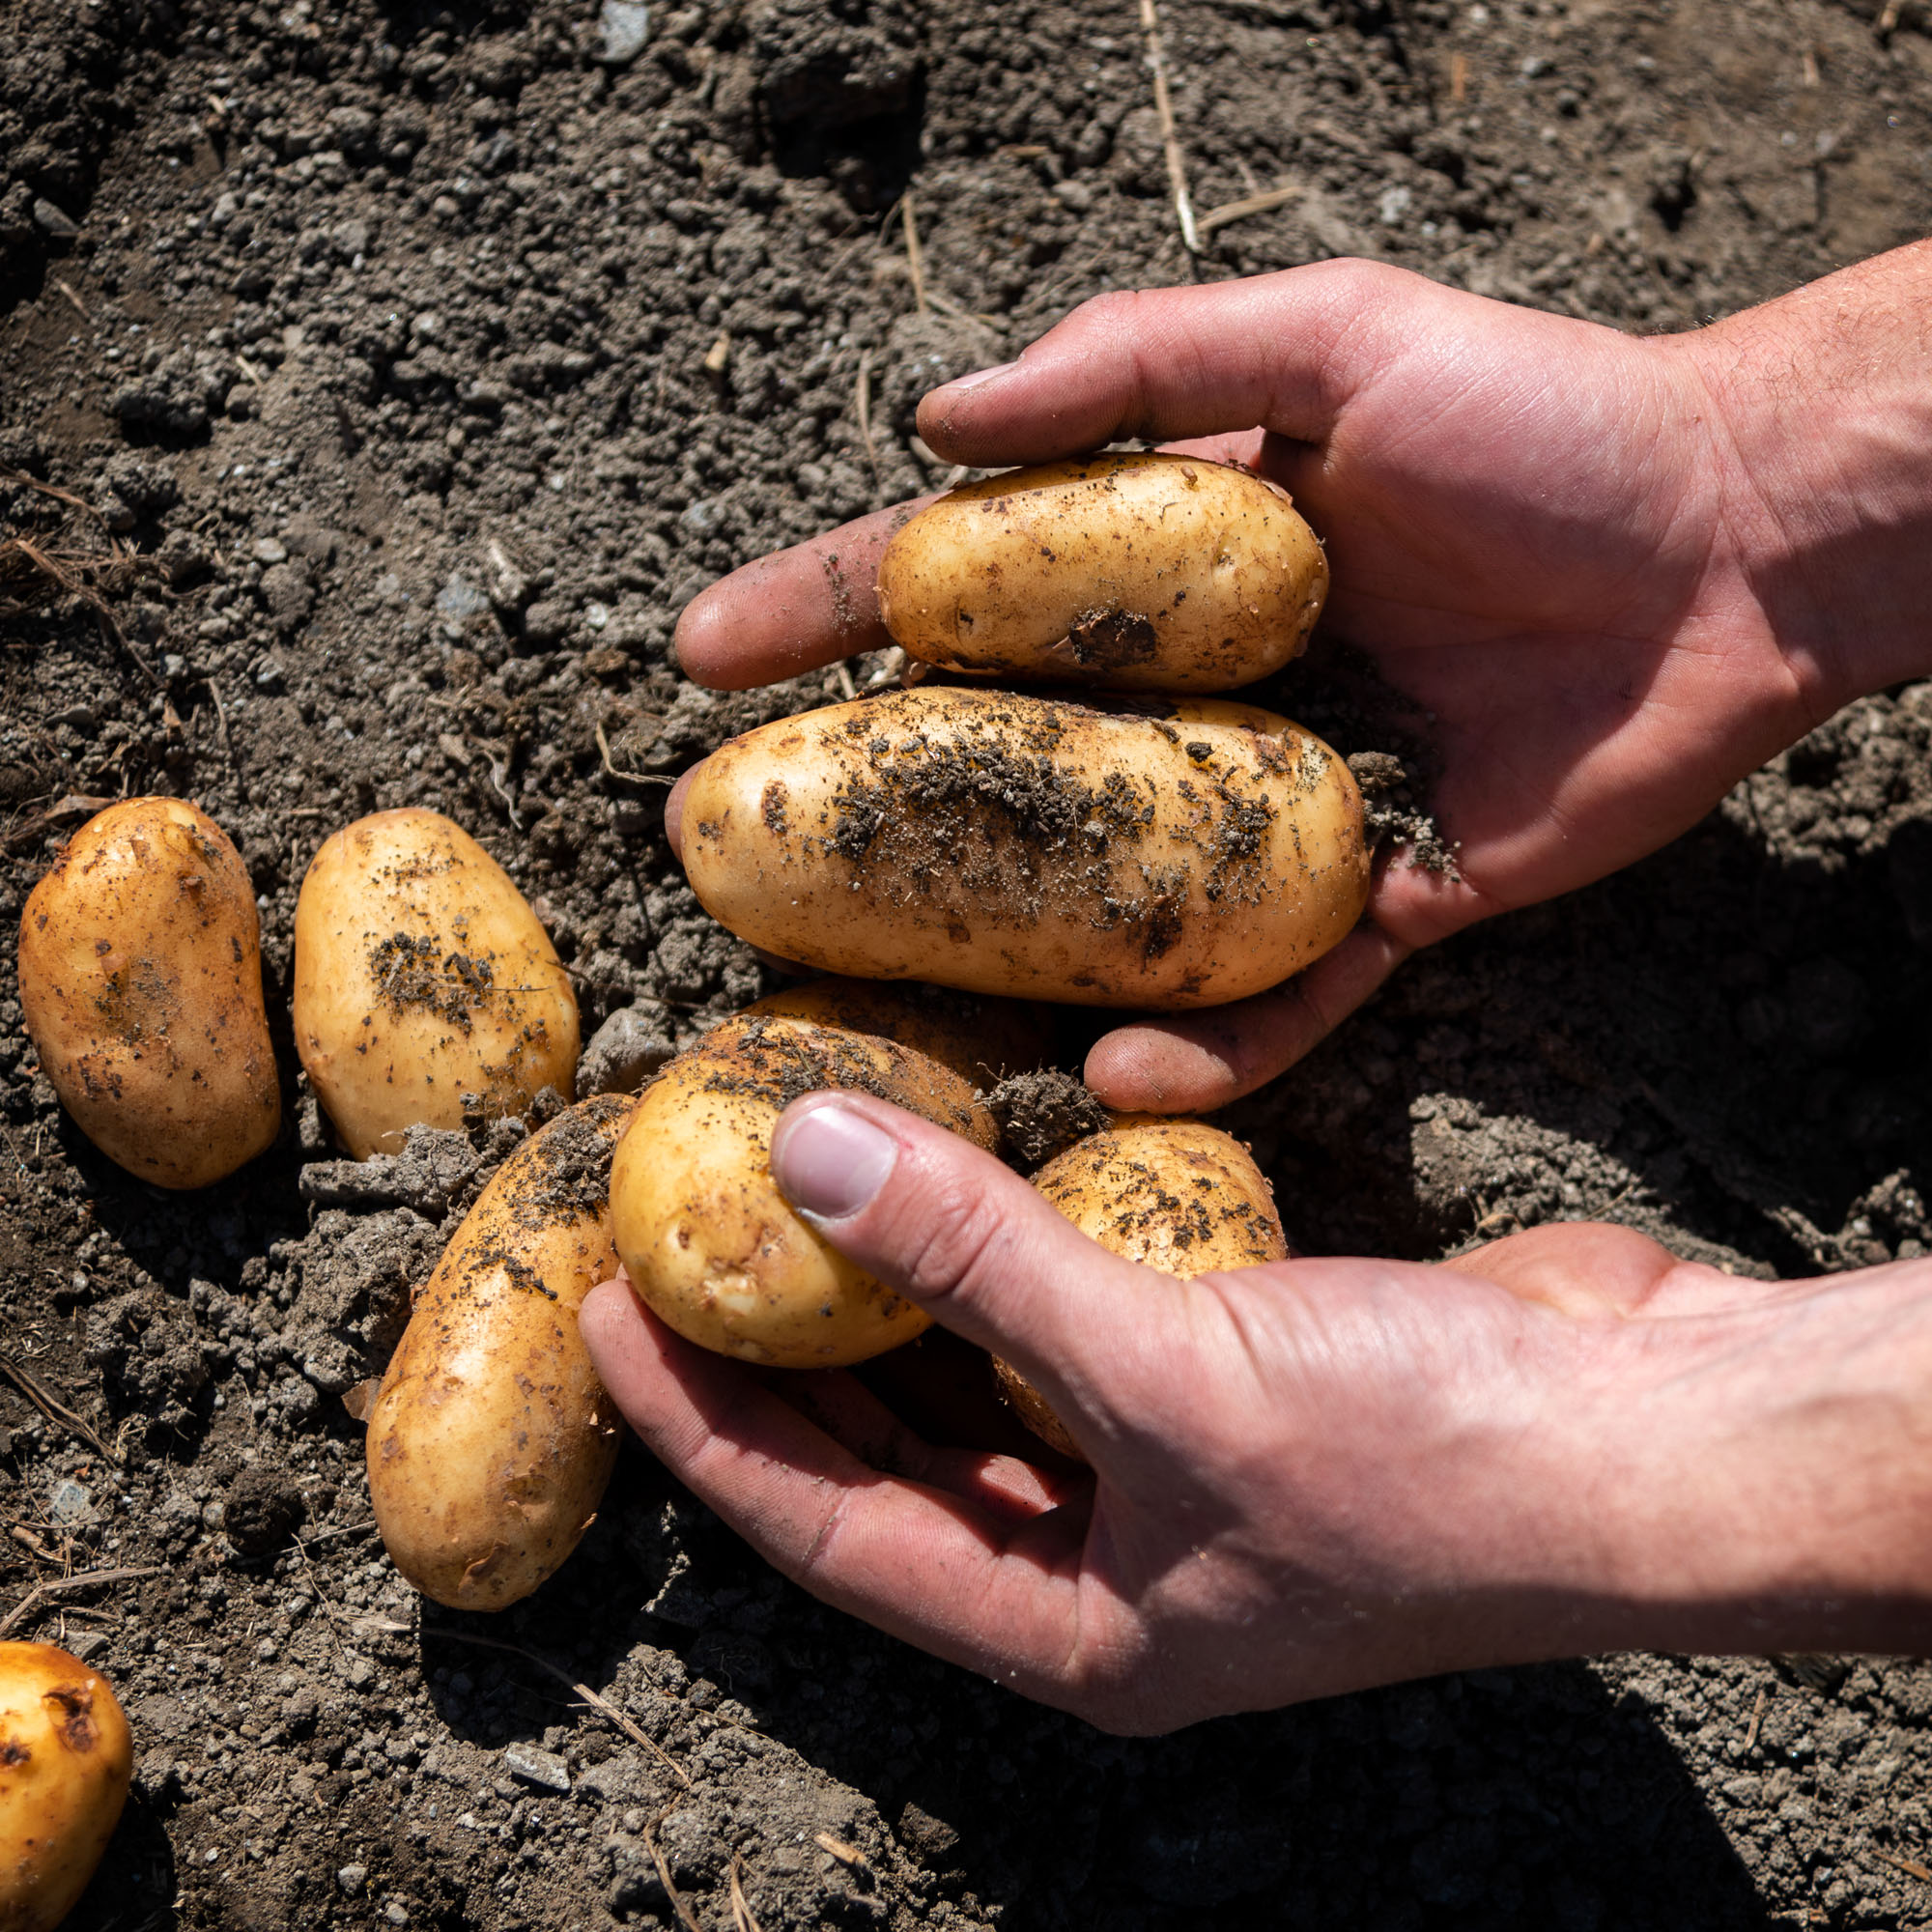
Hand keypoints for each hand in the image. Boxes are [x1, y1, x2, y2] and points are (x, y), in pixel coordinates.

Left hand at [581, 1093, 1931, 1733]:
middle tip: (671, 1247)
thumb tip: (806, 1161)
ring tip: (779, 1202)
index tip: (610, 1317)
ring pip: (974, 1384)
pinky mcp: (1226, 1370)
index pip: (828, 1531)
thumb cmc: (1430, 1467)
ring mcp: (1169, 1467)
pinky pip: (1071, 1310)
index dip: (707, 1427)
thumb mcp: (1174, 1372)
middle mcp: (1106, 1562)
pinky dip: (1006, 1250)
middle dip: (775, 1364)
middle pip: (886, 1461)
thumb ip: (984, 1264)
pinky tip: (953, 1179)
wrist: (1647, 1432)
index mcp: (1073, 1627)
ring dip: (885, 1300)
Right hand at [670, 245, 1931, 1107]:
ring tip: (898, 1010)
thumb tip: (936, 421)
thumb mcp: (1329, 341)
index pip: (964, 588)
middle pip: (1011, 765)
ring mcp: (1279, 808)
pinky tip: (1125, 1072)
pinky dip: (1210, 1044)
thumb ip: (1139, 367)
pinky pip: (1280, 996)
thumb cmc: (1541, 420)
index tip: (705, 657)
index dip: (827, 613)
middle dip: (875, 816)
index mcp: (1171, 565)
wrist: (1738, 544)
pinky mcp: (1382, 901)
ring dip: (1009, 963)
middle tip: (750, 865)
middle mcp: (1201, 696)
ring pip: (1119, 906)